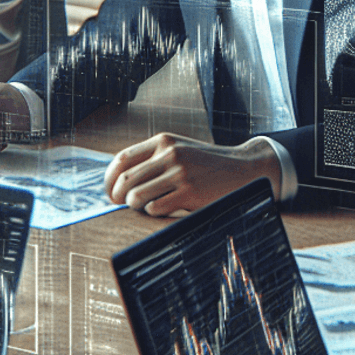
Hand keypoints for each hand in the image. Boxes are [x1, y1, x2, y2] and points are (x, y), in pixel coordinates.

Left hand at [104, 134, 280, 215]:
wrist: (244, 169)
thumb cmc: (207, 164)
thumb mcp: (180, 151)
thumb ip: (153, 159)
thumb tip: (119, 180)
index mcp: (163, 141)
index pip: (121, 160)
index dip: (109, 179)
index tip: (110, 193)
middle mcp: (169, 154)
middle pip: (124, 181)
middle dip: (118, 197)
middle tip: (123, 205)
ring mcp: (179, 173)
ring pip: (136, 196)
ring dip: (137, 206)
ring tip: (149, 205)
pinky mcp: (189, 192)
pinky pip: (154, 209)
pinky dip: (155, 213)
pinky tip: (166, 209)